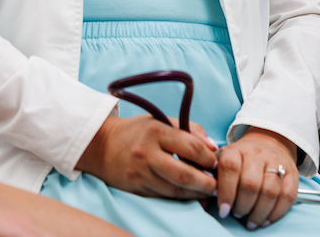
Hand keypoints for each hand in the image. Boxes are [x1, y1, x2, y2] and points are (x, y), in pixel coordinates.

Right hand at [76, 114, 218, 198]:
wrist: (101, 146)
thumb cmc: (137, 132)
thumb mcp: (160, 120)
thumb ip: (189, 129)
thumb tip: (212, 146)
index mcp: (156, 131)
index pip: (191, 147)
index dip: (209, 158)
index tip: (216, 163)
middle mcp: (147, 154)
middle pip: (185, 175)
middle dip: (206, 183)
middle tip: (218, 185)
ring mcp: (140, 174)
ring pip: (175, 190)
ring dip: (196, 194)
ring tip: (208, 192)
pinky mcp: (136, 189)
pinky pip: (164, 197)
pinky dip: (180, 199)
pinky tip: (191, 196)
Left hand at [215, 128, 298, 227]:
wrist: (267, 142)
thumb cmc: (239, 159)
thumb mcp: (221, 160)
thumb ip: (210, 176)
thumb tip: (200, 196)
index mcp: (235, 150)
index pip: (230, 167)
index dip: (226, 192)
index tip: (223, 210)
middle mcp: (257, 153)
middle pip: (251, 183)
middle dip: (242, 205)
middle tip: (237, 214)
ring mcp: (276, 161)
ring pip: (270, 191)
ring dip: (259, 212)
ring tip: (251, 221)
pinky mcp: (292, 172)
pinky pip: (288, 195)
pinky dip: (277, 212)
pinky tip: (266, 220)